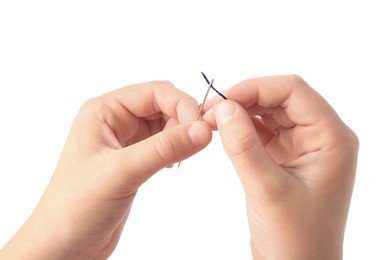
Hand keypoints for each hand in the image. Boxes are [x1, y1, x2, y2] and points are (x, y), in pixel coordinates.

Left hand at [0, 81, 211, 258]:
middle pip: (162, 104)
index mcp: (104, 111)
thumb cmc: (76, 206)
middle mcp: (115, 120)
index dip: (182, 104)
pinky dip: (176, 148)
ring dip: (181, 133)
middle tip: (199, 140)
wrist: (65, 245)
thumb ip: (164, 148)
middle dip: (184, 117)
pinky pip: (163, 143)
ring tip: (182, 155)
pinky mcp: (134, 159)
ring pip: (165, 123)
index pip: (154, 92)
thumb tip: (203, 130)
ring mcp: (125, 140)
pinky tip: (173, 163)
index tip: (201, 127)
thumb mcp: (122, 172)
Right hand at [203, 75, 358, 258]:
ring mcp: (303, 146)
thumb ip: (244, 145)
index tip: (222, 100)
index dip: (256, 88)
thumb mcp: (267, 189)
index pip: (294, 91)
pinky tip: (224, 131)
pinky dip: (242, 128)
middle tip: (210, 112)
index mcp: (331, 138)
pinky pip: (263, 131)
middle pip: (280, 99)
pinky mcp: (286, 157)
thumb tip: (224, 107)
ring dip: (241, 113)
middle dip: (244, 100)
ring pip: (270, 113)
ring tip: (212, 121)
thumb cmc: (295, 238)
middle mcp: (321, 136)